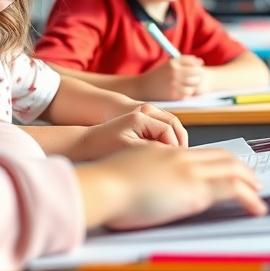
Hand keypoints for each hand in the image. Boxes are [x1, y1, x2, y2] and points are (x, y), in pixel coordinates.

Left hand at [74, 105, 189, 159]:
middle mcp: (147, 109)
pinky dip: (169, 140)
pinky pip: (165, 128)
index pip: (169, 129)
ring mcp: (148, 112)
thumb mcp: (128, 148)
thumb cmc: (104, 144)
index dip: (174, 146)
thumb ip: (151, 148)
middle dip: (180, 142)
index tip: (175, 161)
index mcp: (142, 114)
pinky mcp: (146, 119)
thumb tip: (170, 154)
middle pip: (175, 123)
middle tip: (181, 159)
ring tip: (175, 158)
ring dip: (176, 140)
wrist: (88, 140)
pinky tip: (167, 154)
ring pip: (172, 125)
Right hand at [76, 146, 266, 230]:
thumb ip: (143, 176)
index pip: (202, 153)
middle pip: (222, 158)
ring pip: (232, 170)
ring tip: (259, 193)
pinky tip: (257, 207)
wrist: (102, 186)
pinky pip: (233, 189)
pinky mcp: (195, 190)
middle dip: (240, 168)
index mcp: (165, 153)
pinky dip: (250, 197)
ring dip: (250, 182)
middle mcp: (182, 158)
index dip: (219, 160)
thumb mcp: (128, 172)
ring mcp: (190, 172)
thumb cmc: (104, 186)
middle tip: (251, 179)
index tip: (229, 168)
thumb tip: (145, 188)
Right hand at [145, 55, 205, 100]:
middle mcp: (174, 73)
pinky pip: (188, 93)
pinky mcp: (174, 95)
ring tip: (187, 83)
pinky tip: (181, 90)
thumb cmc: (159, 75)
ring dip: (193, 84)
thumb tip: (200, 62)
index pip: (193, 62)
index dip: (197, 64)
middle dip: (199, 74)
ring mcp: (174, 84)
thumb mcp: (169, 65)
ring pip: (194, 84)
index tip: (197, 66)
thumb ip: (184, 62)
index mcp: (173, 63)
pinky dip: (187, 92)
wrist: (143, 87)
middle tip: (196, 76)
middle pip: (197, 72)